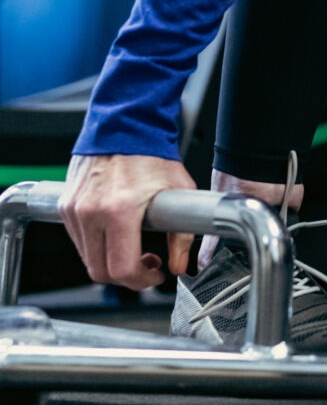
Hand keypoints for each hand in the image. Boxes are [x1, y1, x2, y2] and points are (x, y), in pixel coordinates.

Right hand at [61, 153, 197, 290]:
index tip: (155, 274)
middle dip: (126, 277)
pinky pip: (78, 239)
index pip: (122, 269)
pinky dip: (96, 245)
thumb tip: (180, 266)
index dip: (141, 281)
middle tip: (145, 266)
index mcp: (120, 210)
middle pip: (100, 271)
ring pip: (87, 257)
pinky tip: (115, 233)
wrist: (125, 123)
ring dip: (109, 261)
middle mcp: (91, 211)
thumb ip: (182, 234)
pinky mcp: (66, 204)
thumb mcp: (178, 190)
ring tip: (132, 247)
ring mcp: (75, 208)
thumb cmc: (151, 152)